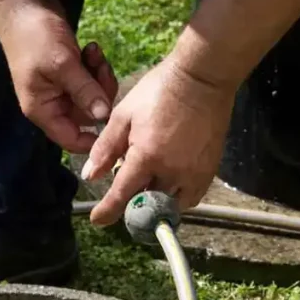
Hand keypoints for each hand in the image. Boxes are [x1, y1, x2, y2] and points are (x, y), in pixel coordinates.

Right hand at [0, 0, 117, 152]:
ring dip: (100, 76)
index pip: (71, 140)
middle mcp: (53, 104)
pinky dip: (95, 65)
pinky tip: (91, 47)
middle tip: (101, 67)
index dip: (94, 140)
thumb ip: (84, 91)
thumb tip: (104, 116)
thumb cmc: (35, 37)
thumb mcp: (62, 64)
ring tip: (94, 53)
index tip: (115, 125)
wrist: (22, 5)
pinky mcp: (70, 74)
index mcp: (44, 110)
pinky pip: (91, 80)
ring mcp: (62, 89)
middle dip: (100, 94)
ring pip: (93, 97)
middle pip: (88, 116)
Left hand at [81, 57, 235, 224]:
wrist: (202, 79)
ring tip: (148, 184)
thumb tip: (90, 175)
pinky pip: (190, 199)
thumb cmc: (160, 91)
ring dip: (155, 202)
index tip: (97, 220)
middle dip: (132, 201)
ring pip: (169, 205)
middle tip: (126, 188)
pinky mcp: (208, 172)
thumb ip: (105, 147)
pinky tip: (168, 184)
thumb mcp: (124, 114)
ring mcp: (193, 174)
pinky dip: (176, 198)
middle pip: (146, 203)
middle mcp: (171, 172)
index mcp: (147, 156)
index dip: (107, 211)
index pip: (122, 195)